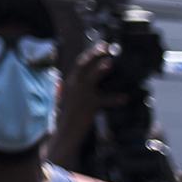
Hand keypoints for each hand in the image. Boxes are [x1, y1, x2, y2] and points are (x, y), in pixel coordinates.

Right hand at [49, 44, 123, 169]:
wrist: (64, 135)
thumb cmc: (63, 120)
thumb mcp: (59, 103)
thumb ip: (59, 91)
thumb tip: (57, 81)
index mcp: (68, 85)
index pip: (79, 65)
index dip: (89, 54)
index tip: (100, 46)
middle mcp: (73, 87)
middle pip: (83, 65)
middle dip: (94, 54)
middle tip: (106, 46)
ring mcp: (80, 95)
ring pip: (90, 77)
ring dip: (100, 68)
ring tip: (110, 62)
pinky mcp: (89, 106)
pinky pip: (104, 100)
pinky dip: (114, 99)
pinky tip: (125, 98)